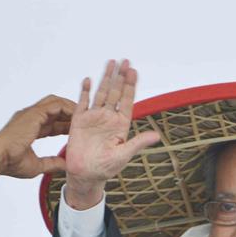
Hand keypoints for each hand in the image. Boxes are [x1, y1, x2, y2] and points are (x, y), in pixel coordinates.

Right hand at [0, 94, 75, 178]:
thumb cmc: (11, 162)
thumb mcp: (37, 166)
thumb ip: (52, 163)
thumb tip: (66, 165)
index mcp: (28, 129)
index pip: (50, 123)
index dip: (63, 126)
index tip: (76, 131)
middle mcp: (29, 118)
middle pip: (53, 110)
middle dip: (68, 113)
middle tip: (83, 121)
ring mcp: (31, 113)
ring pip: (55, 103)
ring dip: (69, 107)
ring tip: (83, 114)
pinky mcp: (34, 113)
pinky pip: (55, 105)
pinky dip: (67, 107)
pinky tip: (77, 114)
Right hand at [62, 59, 160, 209]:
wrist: (84, 175)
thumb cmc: (105, 168)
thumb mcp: (124, 155)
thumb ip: (138, 143)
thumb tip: (157, 136)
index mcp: (120, 125)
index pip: (127, 101)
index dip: (130, 86)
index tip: (134, 71)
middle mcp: (108, 118)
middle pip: (115, 93)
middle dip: (120, 77)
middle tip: (125, 61)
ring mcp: (93, 118)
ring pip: (101, 93)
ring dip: (106, 78)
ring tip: (111, 63)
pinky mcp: (79, 121)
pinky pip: (82, 102)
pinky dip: (85, 91)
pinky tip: (89, 80)